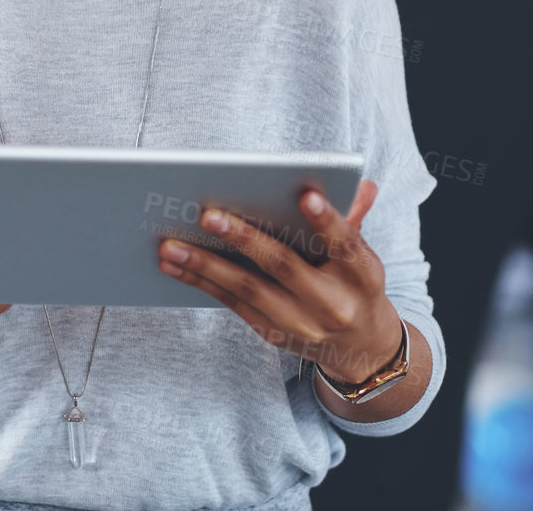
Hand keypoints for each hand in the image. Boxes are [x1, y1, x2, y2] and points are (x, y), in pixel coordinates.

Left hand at [156, 180, 405, 386]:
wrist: (363, 349)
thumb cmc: (354, 286)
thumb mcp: (362, 256)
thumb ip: (352, 218)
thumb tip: (359, 182)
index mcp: (362, 275)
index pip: (346, 244)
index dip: (327, 221)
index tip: (306, 196)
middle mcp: (333, 303)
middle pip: (284, 266)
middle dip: (244, 239)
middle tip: (206, 215)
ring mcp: (301, 323)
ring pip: (248, 289)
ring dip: (205, 266)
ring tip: (170, 246)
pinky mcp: (274, 334)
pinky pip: (233, 304)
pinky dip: (201, 283)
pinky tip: (174, 266)